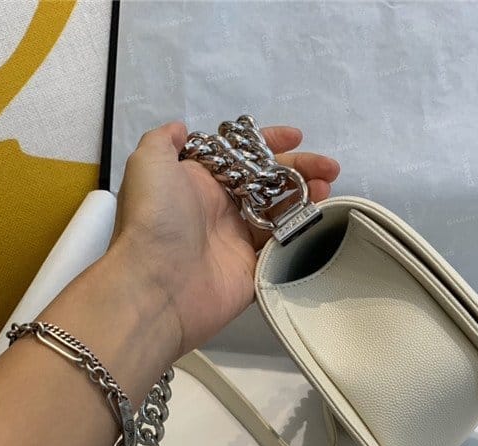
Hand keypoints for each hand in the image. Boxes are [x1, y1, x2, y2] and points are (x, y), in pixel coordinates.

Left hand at [110, 122, 339, 357]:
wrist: (156, 285)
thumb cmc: (155, 218)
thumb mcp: (148, 163)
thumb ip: (164, 140)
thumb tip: (181, 128)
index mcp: (200, 182)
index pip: (241, 157)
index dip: (270, 143)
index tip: (297, 136)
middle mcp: (221, 208)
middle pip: (269, 182)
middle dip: (300, 169)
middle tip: (329, 167)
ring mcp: (239, 239)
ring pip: (281, 211)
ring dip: (307, 194)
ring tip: (329, 186)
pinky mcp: (254, 267)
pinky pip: (283, 244)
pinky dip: (303, 228)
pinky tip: (320, 215)